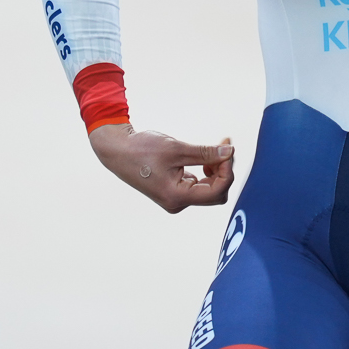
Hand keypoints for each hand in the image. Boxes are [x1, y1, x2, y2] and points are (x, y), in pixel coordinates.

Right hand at [87, 123, 234, 213]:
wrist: (117, 150)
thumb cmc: (142, 148)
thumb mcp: (177, 148)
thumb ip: (206, 153)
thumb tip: (230, 152)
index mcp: (177, 197)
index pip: (217, 191)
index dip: (227, 169)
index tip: (227, 147)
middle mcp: (177, 203)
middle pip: (216, 193)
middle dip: (224, 170)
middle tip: (224, 145)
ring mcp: (175, 199)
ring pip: (209, 190)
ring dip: (217, 170)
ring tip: (214, 148)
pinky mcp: (174, 191)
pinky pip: (199, 186)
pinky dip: (207, 171)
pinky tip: (203, 157)